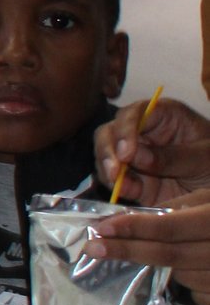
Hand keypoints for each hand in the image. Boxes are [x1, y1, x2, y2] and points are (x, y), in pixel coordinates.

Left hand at [94, 188, 209, 292]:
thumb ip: (175, 206)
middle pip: (168, 255)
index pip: (169, 227)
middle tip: (93, 248)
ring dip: (160, 265)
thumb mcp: (207, 198)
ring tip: (160, 253)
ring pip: (179, 276)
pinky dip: (185, 283)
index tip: (102, 228)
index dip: (134, 227)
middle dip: (127, 251)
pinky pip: (196, 294)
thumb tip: (127, 218)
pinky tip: (187, 270)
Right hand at [95, 97, 209, 206]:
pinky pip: (113, 181)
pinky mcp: (132, 179)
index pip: (136, 113)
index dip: (126, 130)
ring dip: (107, 169)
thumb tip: (136, 157)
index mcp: (164, 116)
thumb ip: (174, 157)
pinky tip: (125, 192)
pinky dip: (115, 186)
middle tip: (114, 170)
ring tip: (117, 183)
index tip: (127, 153)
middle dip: (108, 150)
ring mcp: (134, 157)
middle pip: (110, 132)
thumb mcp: (205, 158)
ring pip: (105, 156)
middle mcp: (143, 132)